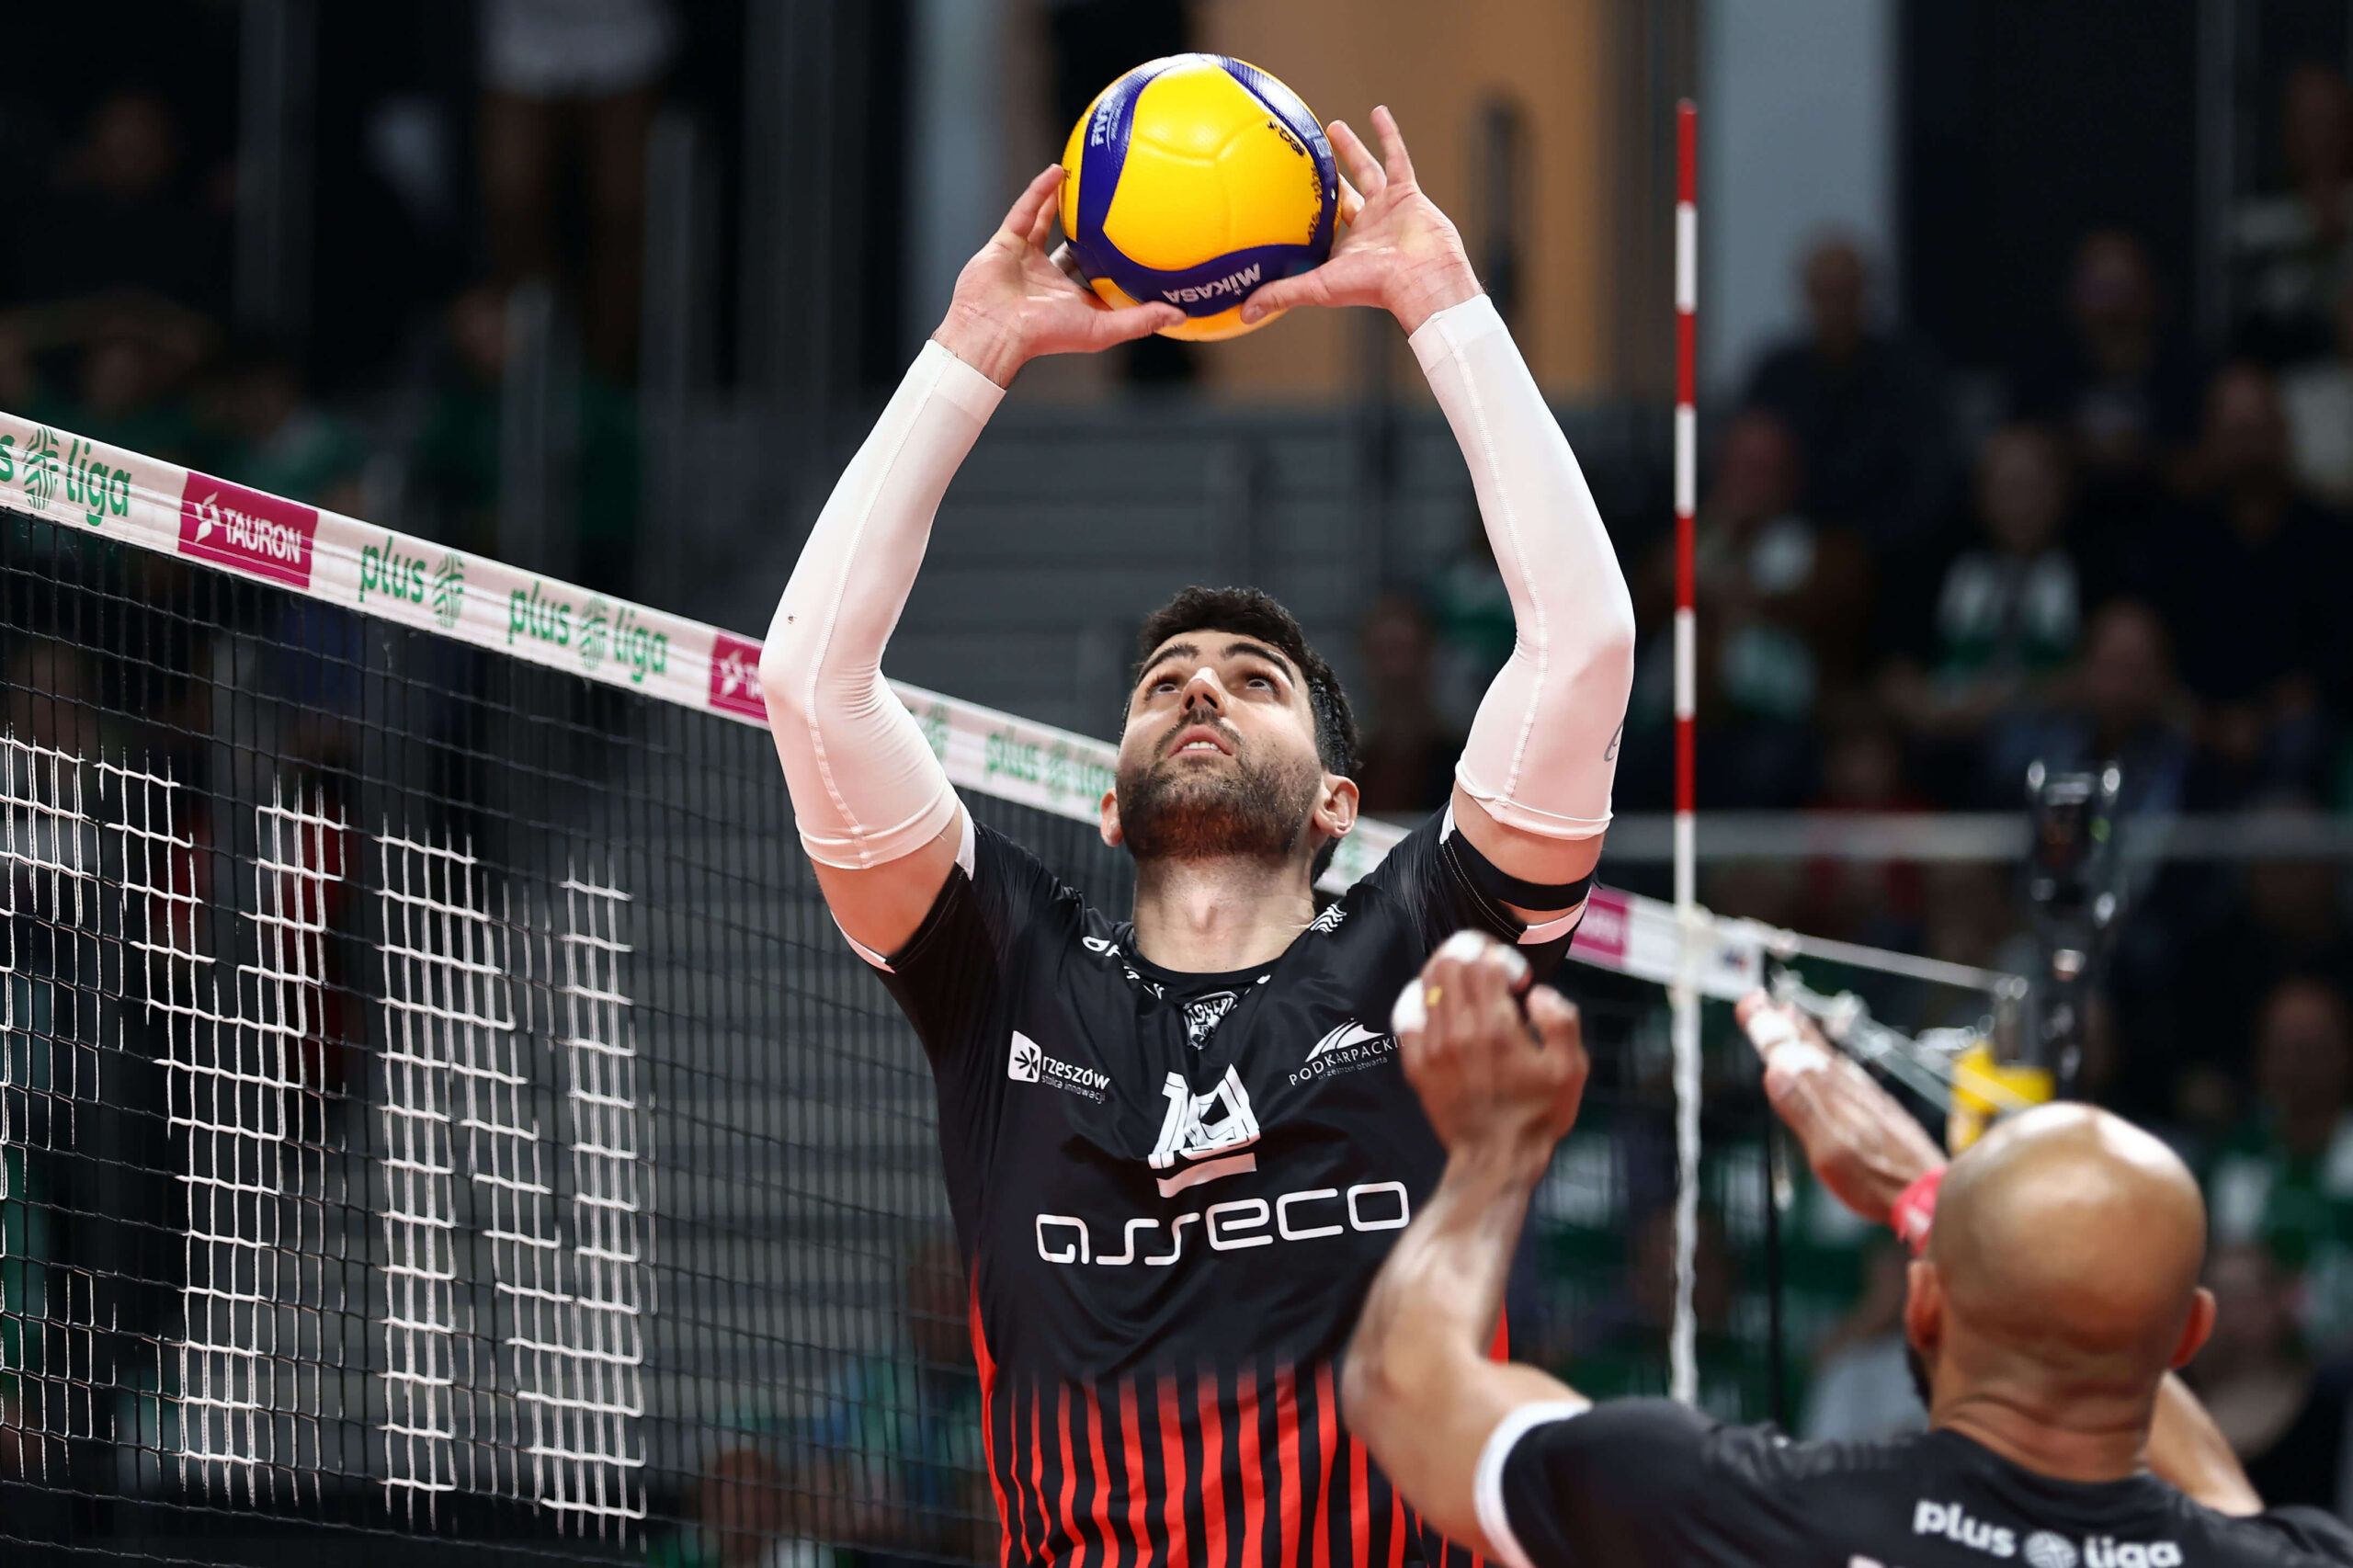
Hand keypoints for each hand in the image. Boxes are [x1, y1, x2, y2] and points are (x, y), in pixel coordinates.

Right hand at [932, 165, 1181, 385]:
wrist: (994, 329)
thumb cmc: (1046, 335)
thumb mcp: (1102, 328)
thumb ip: (1140, 320)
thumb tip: (1180, 315)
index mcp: (1071, 299)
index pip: (1099, 279)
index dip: (1117, 264)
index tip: (1142, 246)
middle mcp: (1049, 278)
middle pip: (1074, 247)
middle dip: (1090, 229)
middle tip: (1114, 205)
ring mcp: (1026, 258)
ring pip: (1047, 222)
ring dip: (1064, 201)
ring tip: (1083, 177)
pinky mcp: (1006, 242)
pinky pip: (1026, 210)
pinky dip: (1040, 191)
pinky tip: (1057, 171)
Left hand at [1239, 106, 1480, 335]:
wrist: (1421, 278)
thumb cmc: (1373, 287)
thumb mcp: (1318, 287)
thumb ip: (1282, 293)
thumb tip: (1244, 314)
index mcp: (1345, 249)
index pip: (1318, 229)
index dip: (1302, 216)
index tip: (1280, 199)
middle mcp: (1366, 227)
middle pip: (1340, 196)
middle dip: (1325, 179)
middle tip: (1307, 157)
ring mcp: (1388, 209)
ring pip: (1366, 172)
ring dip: (1350, 150)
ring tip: (1333, 127)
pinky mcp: (1408, 194)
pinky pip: (1397, 158)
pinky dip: (1389, 136)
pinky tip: (1377, 112)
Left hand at [1393, 931, 1588, 1174]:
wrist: (1496, 1159)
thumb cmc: (1538, 1115)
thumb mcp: (1570, 1070)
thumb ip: (1562, 1021)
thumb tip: (1539, 992)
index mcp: (1497, 1027)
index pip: (1484, 961)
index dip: (1501, 955)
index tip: (1517, 977)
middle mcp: (1459, 1030)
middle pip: (1450, 963)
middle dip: (1471, 952)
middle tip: (1488, 967)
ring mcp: (1433, 1047)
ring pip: (1426, 983)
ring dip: (1446, 970)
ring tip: (1465, 981)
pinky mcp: (1416, 1065)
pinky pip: (1405, 1015)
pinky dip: (1419, 999)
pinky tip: (1437, 1006)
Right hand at [1734, 992, 1944, 1224]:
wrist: (1929, 1196)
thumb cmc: (1877, 1181)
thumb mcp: (1831, 1151)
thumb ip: (1804, 1110)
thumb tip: (1775, 1068)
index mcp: (1834, 1096)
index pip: (1796, 1053)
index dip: (1773, 1028)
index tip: (1752, 1002)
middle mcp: (1851, 1091)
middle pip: (1813, 1049)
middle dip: (1786, 1023)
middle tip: (1764, 1000)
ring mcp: (1867, 1100)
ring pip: (1830, 1059)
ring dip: (1807, 1037)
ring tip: (1791, 1019)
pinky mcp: (1878, 1113)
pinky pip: (1846, 1074)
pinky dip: (1829, 1059)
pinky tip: (1830, 1064)